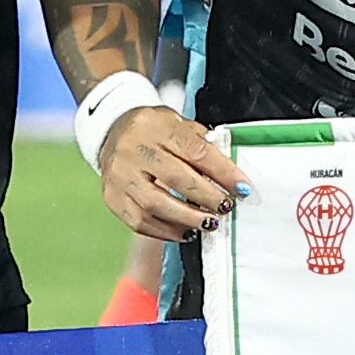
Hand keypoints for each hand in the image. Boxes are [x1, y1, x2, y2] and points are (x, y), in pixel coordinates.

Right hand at [97, 104, 239, 245]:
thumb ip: (201, 144)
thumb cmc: (154, 130)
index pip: (196, 151)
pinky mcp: (111, 197)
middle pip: (176, 179)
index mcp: (155, 126)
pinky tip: (184, 231)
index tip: (243, 189)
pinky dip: (165, 231)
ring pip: (155, 204)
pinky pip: (139, 221)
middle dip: (207, 197)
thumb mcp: (178, 122)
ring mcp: (119, 175)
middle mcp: (133, 150)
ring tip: (209, 223)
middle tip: (225, 208)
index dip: (223, 173)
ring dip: (188, 219)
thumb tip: (229, 175)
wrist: (112, 131)